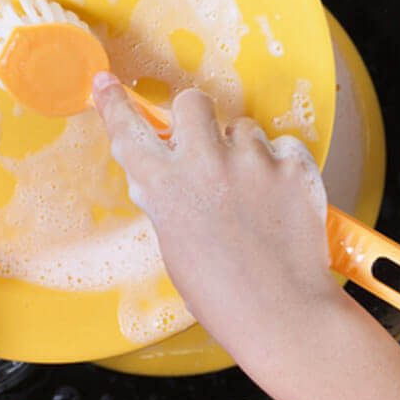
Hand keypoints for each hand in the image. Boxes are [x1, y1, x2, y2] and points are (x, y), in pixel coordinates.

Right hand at [92, 71, 344, 374]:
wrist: (283, 315)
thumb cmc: (223, 292)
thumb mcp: (174, 244)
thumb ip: (166, 198)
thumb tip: (159, 171)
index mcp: (165, 187)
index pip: (129, 130)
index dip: (115, 104)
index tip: (106, 84)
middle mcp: (204, 164)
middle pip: (192, 102)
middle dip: (197, 119)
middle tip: (208, 147)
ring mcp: (251, 161)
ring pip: (243, 127)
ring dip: (245, 151)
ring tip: (253, 194)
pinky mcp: (293, 165)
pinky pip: (282, 146)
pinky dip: (281, 167)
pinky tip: (280, 200)